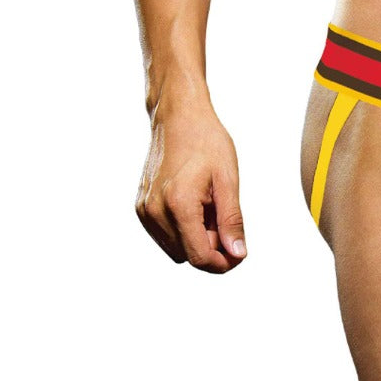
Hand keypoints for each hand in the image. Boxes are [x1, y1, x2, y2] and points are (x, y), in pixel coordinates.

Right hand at [135, 101, 246, 272]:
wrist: (178, 117)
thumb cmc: (207, 142)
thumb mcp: (228, 180)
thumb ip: (232, 221)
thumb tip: (237, 254)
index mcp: (178, 205)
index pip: (200, 257)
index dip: (223, 263)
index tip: (239, 252)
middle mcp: (155, 212)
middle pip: (189, 255)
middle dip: (212, 246)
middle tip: (225, 215)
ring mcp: (144, 211)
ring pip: (176, 249)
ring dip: (197, 238)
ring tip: (209, 205)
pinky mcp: (141, 207)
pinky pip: (165, 236)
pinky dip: (183, 229)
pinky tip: (194, 203)